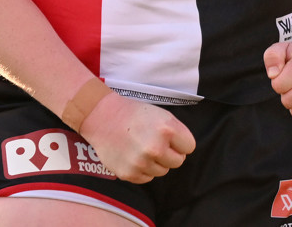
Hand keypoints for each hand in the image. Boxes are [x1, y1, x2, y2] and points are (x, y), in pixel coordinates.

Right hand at [79, 91, 195, 183]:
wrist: (102, 116)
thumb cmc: (133, 114)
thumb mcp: (159, 114)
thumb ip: (175, 132)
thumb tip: (183, 152)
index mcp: (167, 128)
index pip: (189, 147)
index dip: (180, 142)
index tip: (170, 137)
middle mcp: (156, 147)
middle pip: (178, 161)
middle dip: (169, 153)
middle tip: (155, 142)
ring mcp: (142, 162)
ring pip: (163, 171)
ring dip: (156, 161)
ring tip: (141, 146)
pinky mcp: (130, 174)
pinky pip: (147, 177)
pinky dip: (143, 169)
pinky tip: (133, 155)